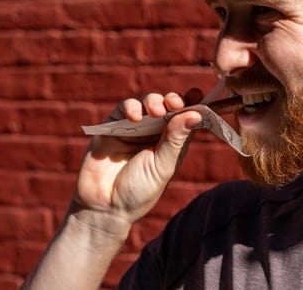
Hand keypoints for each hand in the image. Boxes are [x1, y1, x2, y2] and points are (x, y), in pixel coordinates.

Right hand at [71, 89, 203, 228]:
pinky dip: (130, 107)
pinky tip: (135, 117)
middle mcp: (153, 133)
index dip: (192, 104)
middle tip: (175, 103)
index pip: (185, 118)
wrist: (104, 208)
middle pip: (167, 106)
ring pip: (146, 103)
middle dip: (173, 100)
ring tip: (156, 111)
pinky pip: (123, 108)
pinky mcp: (112, 127)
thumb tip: (195, 114)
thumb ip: (176, 140)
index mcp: (171, 143)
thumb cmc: (138, 192)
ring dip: (153, 101)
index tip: (198, 95)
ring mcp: (133, 128)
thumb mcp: (162, 166)